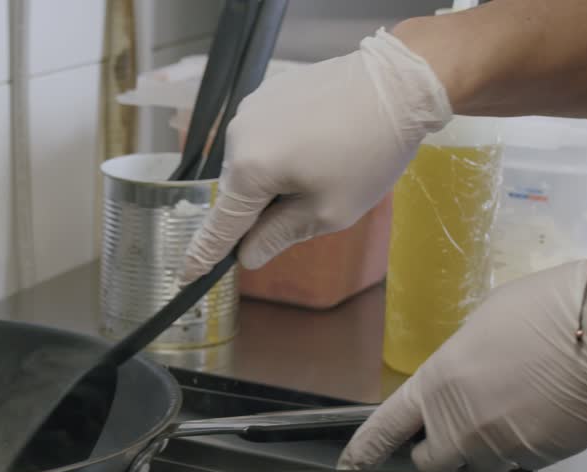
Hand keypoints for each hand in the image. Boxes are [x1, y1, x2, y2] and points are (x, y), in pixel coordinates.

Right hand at [178, 29, 451, 280]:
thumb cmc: (368, 153)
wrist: (400, 81)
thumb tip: (248, 256)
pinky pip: (265, 134)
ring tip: (325, 164)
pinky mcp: (268, 92)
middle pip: (240, 192)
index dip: (205, 254)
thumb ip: (280, 236)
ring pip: (252, 162)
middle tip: (314, 202)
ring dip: (276, 176)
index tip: (187, 275)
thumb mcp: (330, 212)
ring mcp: (251, 108)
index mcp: (249, 170)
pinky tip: (321, 141)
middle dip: (264, 208)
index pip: (221, 225)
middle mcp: (238, 136)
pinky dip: (284, 147)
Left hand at [338, 260, 586, 471]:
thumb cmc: (545, 309)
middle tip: (455, 434)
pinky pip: (520, 465)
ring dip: (482, 455)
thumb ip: (462, 360)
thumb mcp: (484, 323)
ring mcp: (501, 447)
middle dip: (436, 453)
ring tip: (507, 422)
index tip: (350, 467)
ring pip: (478, 471)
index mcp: (437, 384)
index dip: (364, 451)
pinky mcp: (541, 459)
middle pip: (431, 464)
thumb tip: (464, 374)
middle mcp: (460, 425)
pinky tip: (539, 422)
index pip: (385, 429)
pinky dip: (522, 451)